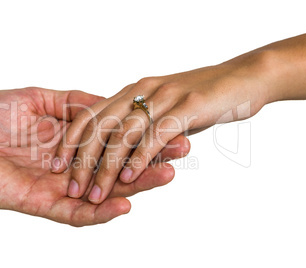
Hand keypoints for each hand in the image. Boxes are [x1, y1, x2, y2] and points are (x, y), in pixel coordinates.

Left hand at [0, 87, 189, 225]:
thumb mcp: (37, 98)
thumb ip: (72, 103)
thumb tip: (104, 101)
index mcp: (69, 139)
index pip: (113, 139)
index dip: (140, 134)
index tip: (168, 126)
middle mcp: (70, 164)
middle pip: (116, 165)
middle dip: (150, 159)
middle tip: (181, 152)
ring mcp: (59, 186)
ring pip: (104, 190)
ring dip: (135, 186)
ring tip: (166, 175)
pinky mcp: (43, 203)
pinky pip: (76, 213)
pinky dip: (101, 212)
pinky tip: (125, 204)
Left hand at [53, 51, 275, 203]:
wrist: (246, 76)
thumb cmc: (203, 96)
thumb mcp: (164, 105)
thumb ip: (143, 120)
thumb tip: (124, 146)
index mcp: (133, 90)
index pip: (91, 114)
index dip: (72, 140)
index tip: (58, 165)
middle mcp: (142, 91)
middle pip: (101, 126)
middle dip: (83, 160)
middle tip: (72, 188)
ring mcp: (164, 97)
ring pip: (124, 135)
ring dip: (106, 167)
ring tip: (95, 194)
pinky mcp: (188, 106)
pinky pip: (156, 135)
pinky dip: (139, 158)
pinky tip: (128, 178)